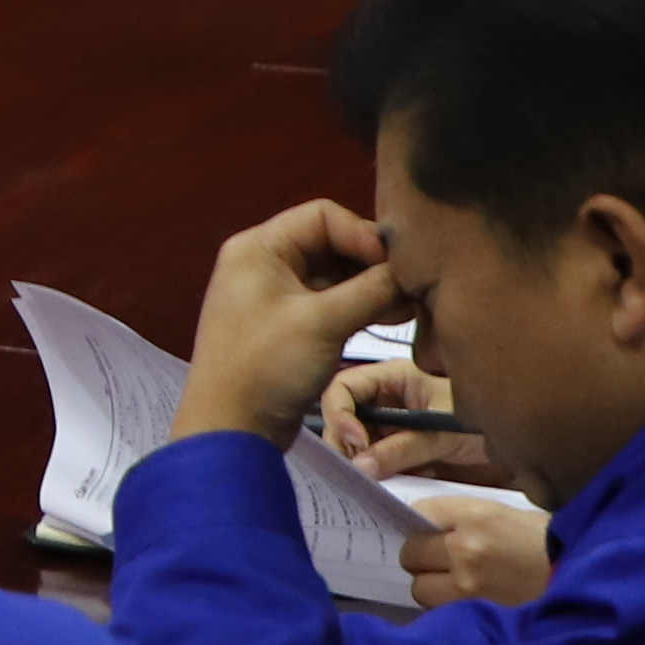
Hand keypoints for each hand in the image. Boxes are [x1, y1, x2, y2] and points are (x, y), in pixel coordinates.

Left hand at [176, 199, 402, 445]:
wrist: (231, 428)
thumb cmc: (264, 369)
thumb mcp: (324, 322)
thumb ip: (372, 289)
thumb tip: (412, 270)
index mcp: (257, 248)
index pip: (323, 215)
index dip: (365, 235)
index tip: (398, 262)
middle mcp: (261, 264)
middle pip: (331, 243)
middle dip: (373, 264)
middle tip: (412, 285)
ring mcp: (273, 295)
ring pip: (334, 275)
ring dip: (371, 287)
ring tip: (409, 305)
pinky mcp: (286, 324)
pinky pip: (329, 302)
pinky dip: (359, 306)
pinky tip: (393, 317)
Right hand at [320, 359, 521, 486]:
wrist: (526, 445)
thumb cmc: (486, 422)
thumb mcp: (441, 433)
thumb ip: (400, 448)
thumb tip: (359, 468)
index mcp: (394, 379)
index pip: (344, 387)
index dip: (340, 413)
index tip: (356, 441)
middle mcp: (389, 401)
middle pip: (346, 417)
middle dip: (345, 443)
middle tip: (355, 469)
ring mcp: (395, 428)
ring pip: (359, 443)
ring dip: (361, 462)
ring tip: (373, 480)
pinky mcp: (405, 452)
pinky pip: (379, 463)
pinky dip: (379, 476)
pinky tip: (392, 483)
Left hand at [397, 491, 555, 613]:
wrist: (584, 577)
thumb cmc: (549, 542)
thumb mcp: (507, 515)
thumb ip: (465, 520)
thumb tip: (430, 528)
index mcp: (476, 516)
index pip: (421, 513)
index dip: (422, 523)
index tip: (429, 530)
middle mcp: (465, 548)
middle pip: (411, 552)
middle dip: (423, 556)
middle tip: (442, 560)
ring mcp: (467, 584)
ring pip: (420, 587)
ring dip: (432, 585)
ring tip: (455, 584)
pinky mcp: (475, 613)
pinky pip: (439, 610)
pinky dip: (447, 606)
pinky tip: (466, 601)